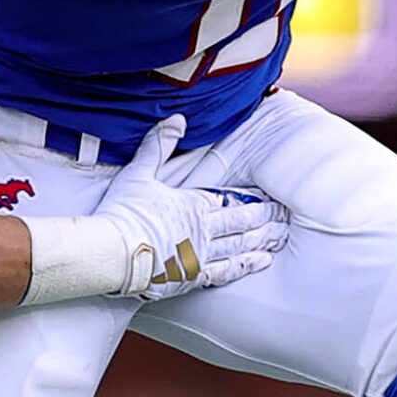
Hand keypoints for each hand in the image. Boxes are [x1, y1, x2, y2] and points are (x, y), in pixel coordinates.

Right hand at [92, 118, 289, 300]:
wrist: (110, 253)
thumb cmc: (121, 214)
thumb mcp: (138, 173)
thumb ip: (159, 145)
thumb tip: (177, 119)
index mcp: (193, 204)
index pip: (232, 199)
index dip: (253, 197)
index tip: (271, 195)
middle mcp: (204, 230)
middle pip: (244, 222)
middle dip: (267, 217)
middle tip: (286, 215)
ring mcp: (201, 255)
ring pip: (242, 245)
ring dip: (264, 239)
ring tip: (282, 235)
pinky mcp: (193, 277)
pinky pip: (228, 271)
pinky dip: (248, 265)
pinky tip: (262, 261)